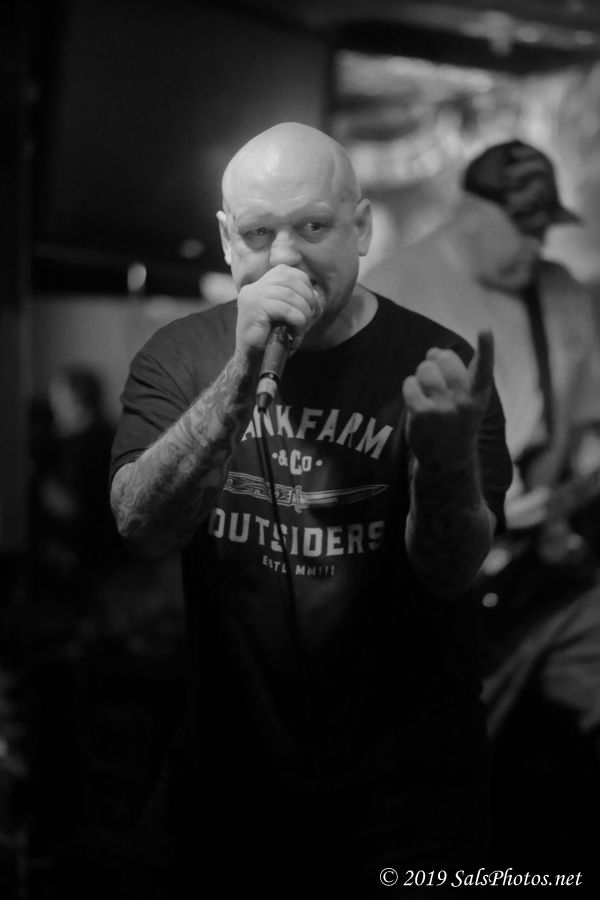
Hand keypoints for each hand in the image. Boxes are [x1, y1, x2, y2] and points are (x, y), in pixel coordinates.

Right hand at [235, 265, 320, 358]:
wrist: (251, 361)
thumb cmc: (270, 341)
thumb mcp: (288, 318)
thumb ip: (300, 303)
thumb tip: (316, 296)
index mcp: (261, 285)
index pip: (288, 272)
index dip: (305, 285)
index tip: (312, 305)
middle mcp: (254, 287)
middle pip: (290, 279)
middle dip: (307, 298)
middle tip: (312, 317)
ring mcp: (252, 296)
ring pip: (289, 294)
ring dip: (303, 312)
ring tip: (302, 328)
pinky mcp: (253, 307)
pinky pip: (284, 308)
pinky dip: (297, 321)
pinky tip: (295, 334)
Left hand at [403, 331, 493, 470]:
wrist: (449, 459)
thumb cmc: (459, 421)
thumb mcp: (471, 400)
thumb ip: (461, 374)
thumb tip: (433, 351)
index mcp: (479, 395)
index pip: (484, 368)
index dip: (486, 347)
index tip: (485, 329)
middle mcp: (463, 401)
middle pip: (444, 358)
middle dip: (436, 361)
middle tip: (437, 376)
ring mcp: (442, 408)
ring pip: (425, 369)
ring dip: (422, 374)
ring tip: (428, 390)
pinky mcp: (421, 413)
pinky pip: (410, 383)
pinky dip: (411, 387)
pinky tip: (417, 399)